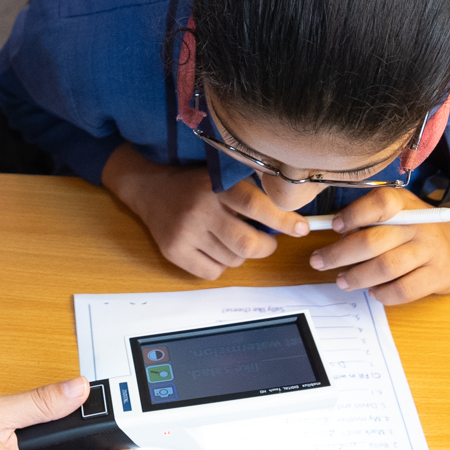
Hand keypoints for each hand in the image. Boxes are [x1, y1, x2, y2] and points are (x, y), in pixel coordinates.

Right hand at [102, 145, 309, 278]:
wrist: (149, 188)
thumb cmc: (194, 184)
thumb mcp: (221, 177)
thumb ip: (250, 194)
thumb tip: (290, 221)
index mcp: (216, 186)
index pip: (256, 206)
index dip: (283, 220)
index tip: (301, 228)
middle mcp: (200, 209)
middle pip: (247, 244)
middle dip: (266, 247)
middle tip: (266, 241)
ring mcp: (185, 233)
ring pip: (233, 261)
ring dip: (240, 255)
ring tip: (229, 238)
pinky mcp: (174, 251)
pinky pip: (213, 273)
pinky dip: (220, 265)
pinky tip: (212, 248)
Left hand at [308, 187, 449, 304]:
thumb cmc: (417, 230)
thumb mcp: (398, 212)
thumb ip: (369, 218)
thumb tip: (333, 234)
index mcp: (405, 204)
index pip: (380, 203)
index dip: (353, 215)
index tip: (335, 227)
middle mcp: (419, 225)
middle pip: (374, 241)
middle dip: (339, 254)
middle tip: (320, 261)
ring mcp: (430, 251)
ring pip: (386, 267)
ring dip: (357, 277)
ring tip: (342, 280)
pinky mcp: (438, 276)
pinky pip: (404, 290)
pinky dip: (383, 294)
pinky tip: (373, 292)